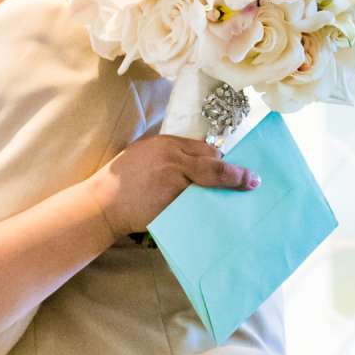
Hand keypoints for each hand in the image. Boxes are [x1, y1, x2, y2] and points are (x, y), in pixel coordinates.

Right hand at [92, 132, 258, 237]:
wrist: (103, 203)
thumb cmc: (121, 179)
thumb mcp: (145, 154)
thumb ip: (171, 156)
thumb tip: (198, 161)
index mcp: (166, 144)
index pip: (205, 148)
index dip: (222, 160)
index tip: (237, 168)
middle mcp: (173, 158)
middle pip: (214, 162)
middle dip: (233, 173)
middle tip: (251, 182)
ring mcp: (173, 181)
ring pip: (210, 182)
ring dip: (227, 188)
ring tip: (246, 190)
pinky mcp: (172, 201)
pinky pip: (198, 203)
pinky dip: (210, 206)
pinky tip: (221, 210)